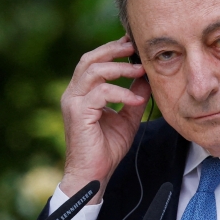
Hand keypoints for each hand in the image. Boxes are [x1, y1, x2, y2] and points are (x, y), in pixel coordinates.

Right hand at [59, 35, 149, 200]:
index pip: (93, 61)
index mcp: (81, 93)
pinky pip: (101, 93)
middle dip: (113, 50)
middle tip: (134, 47)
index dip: (111, 50)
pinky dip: (121, 93)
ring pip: (93, 71)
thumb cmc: (106, 150)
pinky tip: (135, 100)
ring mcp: (73, 102)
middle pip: (89, 59)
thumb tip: (146, 79)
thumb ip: (134, 97)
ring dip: (119, 68)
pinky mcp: (79, 113)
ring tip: (140, 70)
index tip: (132, 45)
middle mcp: (73, 94)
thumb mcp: (126, 119)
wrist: (93, 175)